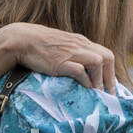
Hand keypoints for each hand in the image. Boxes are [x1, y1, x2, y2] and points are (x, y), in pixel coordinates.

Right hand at [0, 22, 115, 92]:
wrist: (22, 40)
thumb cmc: (39, 45)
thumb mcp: (63, 46)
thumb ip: (74, 54)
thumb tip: (82, 70)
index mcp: (81, 42)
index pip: (105, 54)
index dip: (110, 71)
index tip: (110, 86)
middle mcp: (80, 45)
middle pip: (107, 57)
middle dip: (110, 77)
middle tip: (108, 93)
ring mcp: (71, 52)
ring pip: (98, 62)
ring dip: (100, 79)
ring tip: (97, 93)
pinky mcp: (61, 62)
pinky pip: (80, 70)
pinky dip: (85, 80)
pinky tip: (85, 88)